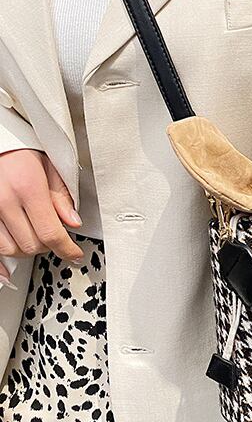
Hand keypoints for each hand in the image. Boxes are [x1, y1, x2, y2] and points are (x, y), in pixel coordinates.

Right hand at [0, 149, 83, 288]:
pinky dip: (1, 262)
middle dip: (48, 246)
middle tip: (54, 238)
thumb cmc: (20, 151)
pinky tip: (8, 270)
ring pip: (11, 249)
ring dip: (26, 249)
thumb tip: (74, 222)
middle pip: (32, 244)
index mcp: (27, 188)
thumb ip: (62, 196)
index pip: (51, 232)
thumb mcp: (49, 166)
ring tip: (34, 236)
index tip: (75, 254)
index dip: (67, 249)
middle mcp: (4, 201)